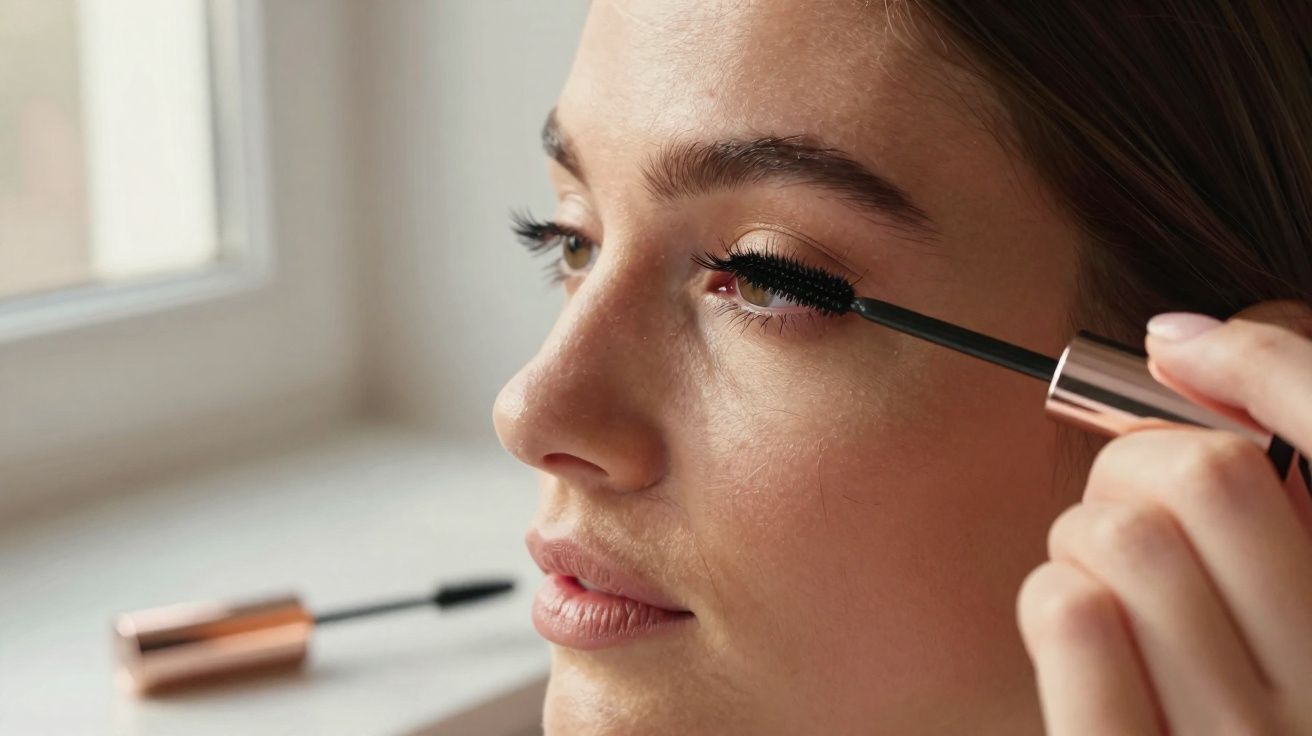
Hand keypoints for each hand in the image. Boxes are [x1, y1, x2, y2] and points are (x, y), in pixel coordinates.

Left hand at [1017, 301, 1311, 734]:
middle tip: (1129, 504)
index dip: (1263, 361)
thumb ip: (1293, 496)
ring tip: (1103, 580)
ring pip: (1122, 536)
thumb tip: (1188, 346)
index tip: (1180, 351)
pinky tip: (1078, 617)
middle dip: (1138, 465)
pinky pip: (1071, 611)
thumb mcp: (1306, 610)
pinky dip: (1057, 589)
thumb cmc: (1263, 704)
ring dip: (1084, 535)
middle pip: (1205, 476)